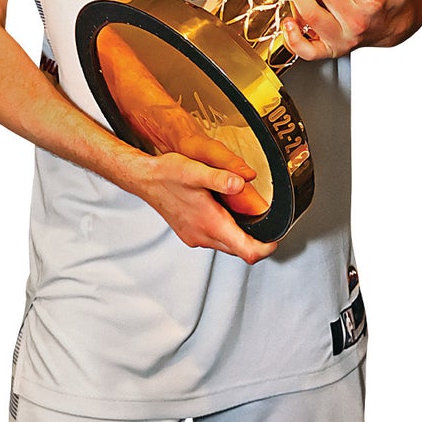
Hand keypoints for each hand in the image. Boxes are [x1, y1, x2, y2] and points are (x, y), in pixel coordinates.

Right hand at [129, 144, 279, 264]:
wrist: (145, 179)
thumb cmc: (167, 175)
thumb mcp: (195, 170)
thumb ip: (220, 178)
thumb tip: (241, 183)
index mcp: (210, 224)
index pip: (247, 251)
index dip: (266, 248)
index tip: (276, 238)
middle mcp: (203, 236)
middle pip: (240, 250)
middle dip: (257, 241)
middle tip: (268, 223)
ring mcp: (196, 237)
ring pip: (227, 245)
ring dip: (240, 235)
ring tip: (247, 214)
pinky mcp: (190, 234)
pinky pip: (215, 239)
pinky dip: (225, 230)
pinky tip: (223, 211)